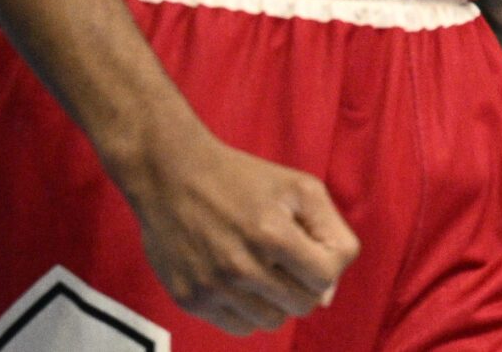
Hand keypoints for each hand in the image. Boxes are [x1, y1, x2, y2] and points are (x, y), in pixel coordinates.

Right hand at [118, 125, 360, 337]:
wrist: (170, 173)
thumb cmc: (242, 178)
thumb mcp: (298, 187)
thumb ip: (331, 232)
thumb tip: (328, 294)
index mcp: (271, 234)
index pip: (325, 278)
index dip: (328, 262)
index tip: (311, 244)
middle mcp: (240, 267)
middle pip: (302, 305)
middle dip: (305, 282)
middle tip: (286, 256)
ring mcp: (212, 287)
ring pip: (272, 322)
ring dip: (277, 300)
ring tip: (263, 268)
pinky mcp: (190, 300)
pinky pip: (239, 327)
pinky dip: (249, 311)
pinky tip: (241, 281)